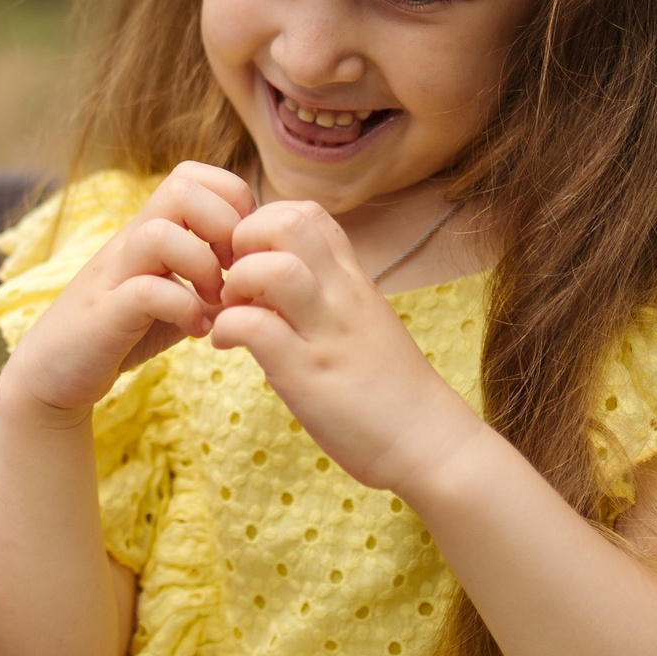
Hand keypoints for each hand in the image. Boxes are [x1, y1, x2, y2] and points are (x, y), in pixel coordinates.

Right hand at [5, 164, 256, 413]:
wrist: (55, 370)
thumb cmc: (122, 329)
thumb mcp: (173, 292)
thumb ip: (208, 277)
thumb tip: (260, 272)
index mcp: (150, 230)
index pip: (195, 175)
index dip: (233, 202)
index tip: (243, 249)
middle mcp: (130, 241)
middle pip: (181, 187)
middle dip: (224, 225)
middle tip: (235, 270)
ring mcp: (114, 274)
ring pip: (160, 234)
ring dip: (202, 266)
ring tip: (215, 299)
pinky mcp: (104, 314)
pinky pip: (146, 291)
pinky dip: (182, 309)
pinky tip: (195, 330)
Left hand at [210, 202, 487, 496]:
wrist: (430, 442)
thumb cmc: (388, 387)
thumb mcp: (359, 321)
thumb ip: (323, 294)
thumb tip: (275, 280)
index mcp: (352, 280)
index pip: (307, 213)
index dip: (263, 223)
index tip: (250, 259)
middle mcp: (341, 295)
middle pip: (288, 222)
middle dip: (244, 240)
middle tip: (234, 278)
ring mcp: (325, 332)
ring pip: (274, 269)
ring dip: (237, 283)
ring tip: (231, 310)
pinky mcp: (307, 374)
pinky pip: (255, 327)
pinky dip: (228, 329)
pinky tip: (227, 345)